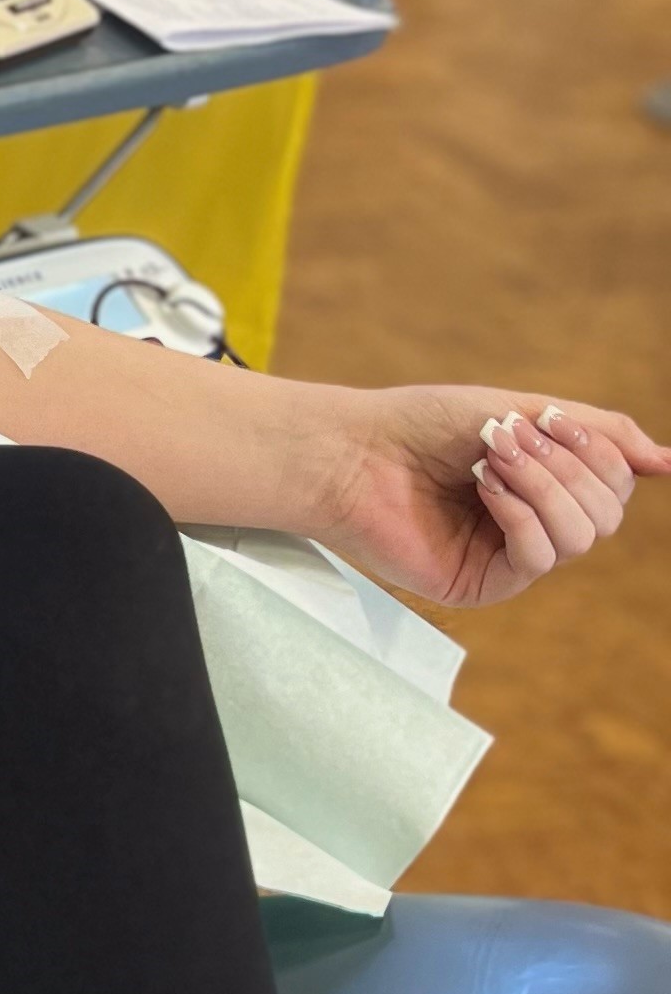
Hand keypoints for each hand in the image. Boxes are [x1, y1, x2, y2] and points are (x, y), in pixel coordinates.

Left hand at [325, 390, 667, 609]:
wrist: (353, 451)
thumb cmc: (425, 424)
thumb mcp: (525, 410)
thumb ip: (600, 435)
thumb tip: (670, 463)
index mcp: (547, 484)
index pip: (615, 483)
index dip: (596, 450)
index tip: (549, 418)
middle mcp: (535, 524)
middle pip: (607, 514)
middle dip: (568, 468)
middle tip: (512, 437)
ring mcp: (509, 557)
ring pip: (581, 537)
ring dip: (543, 486)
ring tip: (493, 457)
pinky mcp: (482, 584)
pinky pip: (539, 557)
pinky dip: (520, 514)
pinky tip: (483, 489)